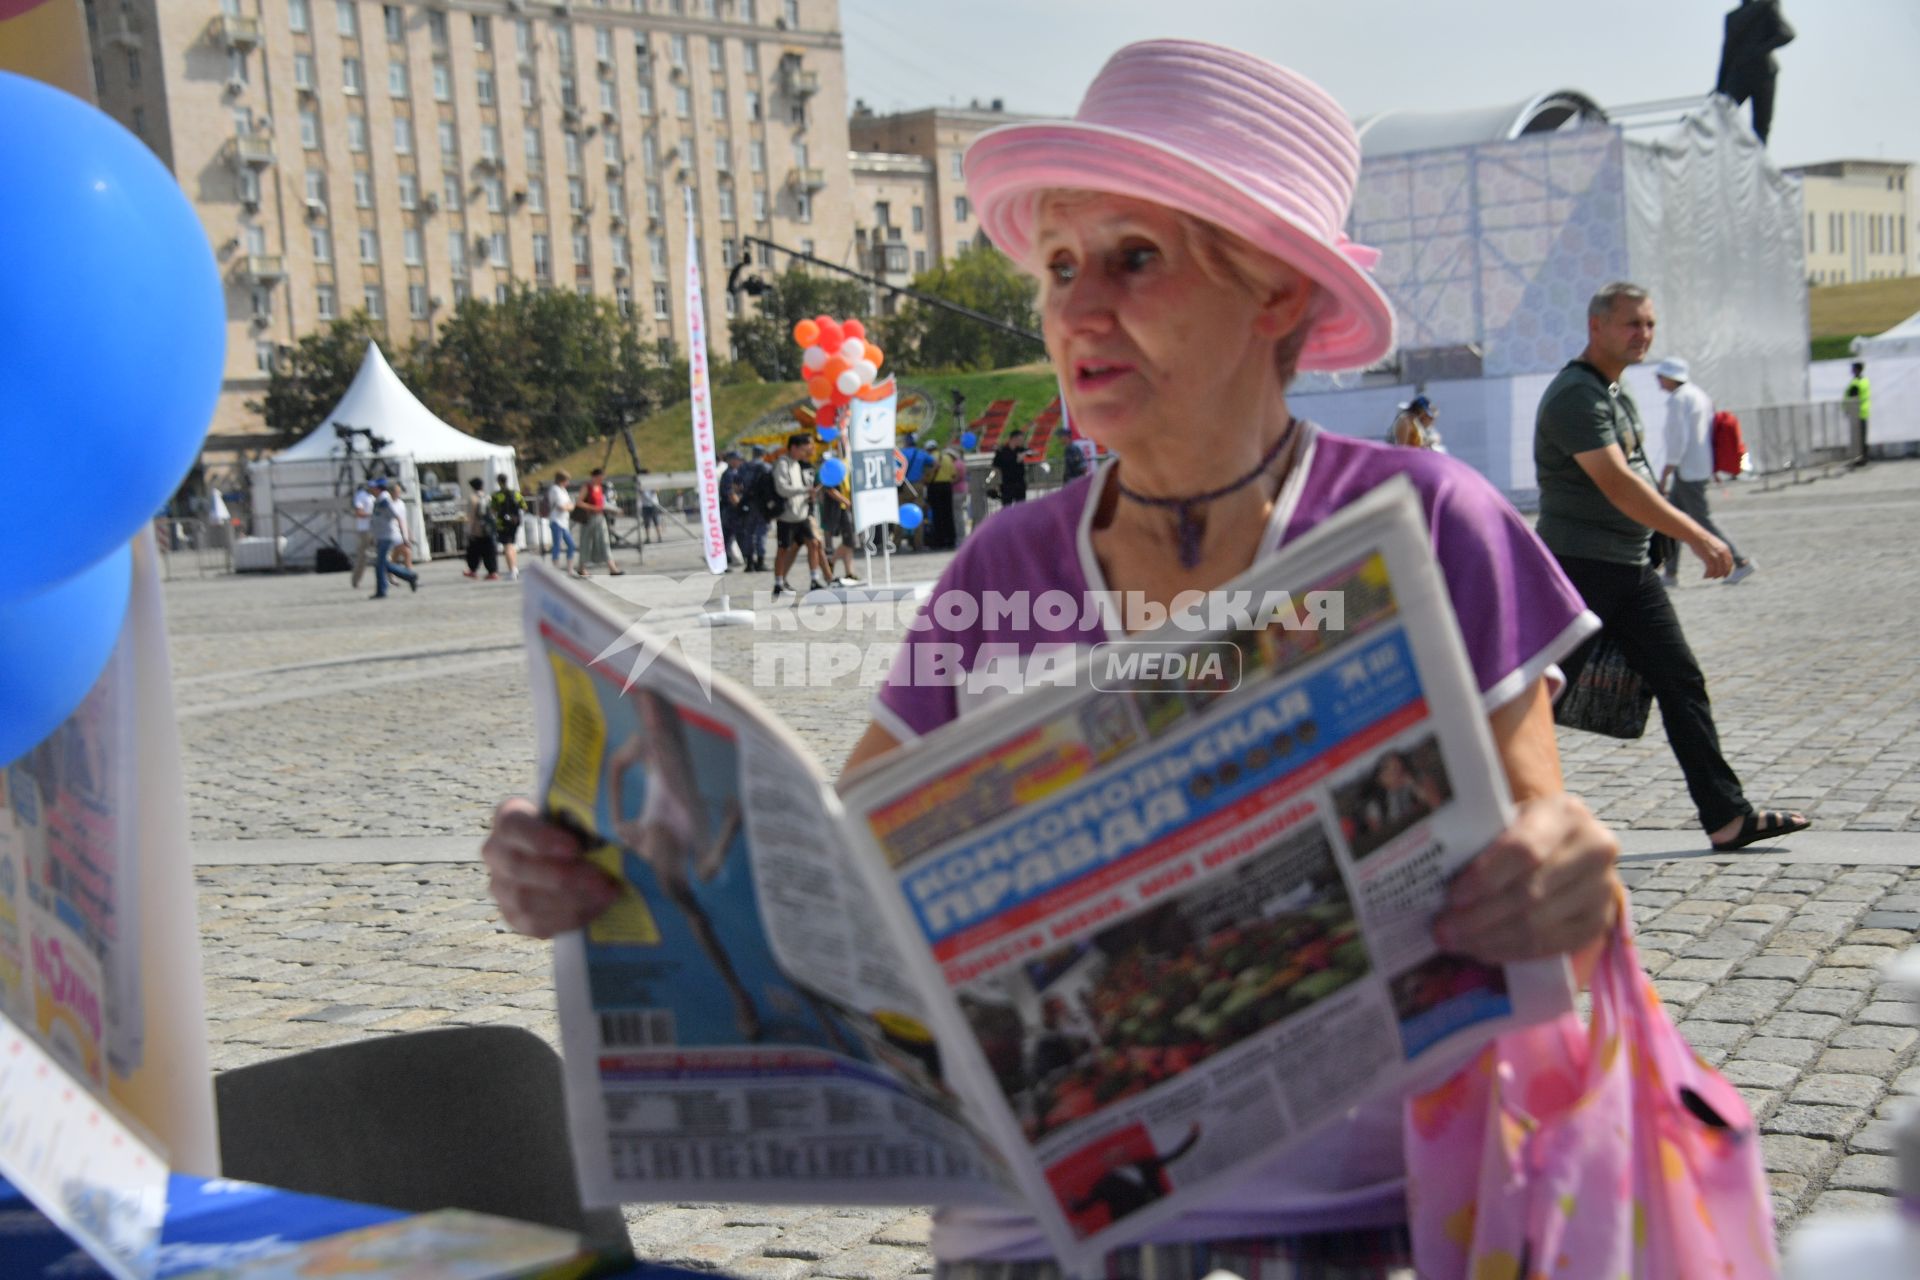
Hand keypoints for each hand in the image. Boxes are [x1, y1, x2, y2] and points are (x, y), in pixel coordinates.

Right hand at [482, 797, 619, 937]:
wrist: (571, 856)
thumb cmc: (578, 828)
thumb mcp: (581, 815)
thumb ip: (590, 819)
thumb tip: (617, 831)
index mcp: (510, 817)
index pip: (513, 826)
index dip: (541, 839)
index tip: (574, 848)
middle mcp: (496, 852)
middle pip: (519, 867)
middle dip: (565, 877)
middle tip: (603, 881)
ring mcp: (500, 886)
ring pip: (526, 899)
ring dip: (571, 900)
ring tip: (606, 896)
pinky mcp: (512, 916)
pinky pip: (534, 923)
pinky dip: (568, 919)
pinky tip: (595, 909)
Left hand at [1433, 793, 1619, 963]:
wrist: (1568, 847)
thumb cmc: (1525, 831)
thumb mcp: (1507, 822)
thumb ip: (1483, 843)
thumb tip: (1436, 879)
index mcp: (1566, 813)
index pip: (1524, 850)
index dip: (1486, 877)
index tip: (1452, 897)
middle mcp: (1595, 849)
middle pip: (1529, 893)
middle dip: (1479, 917)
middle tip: (1443, 931)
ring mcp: (1602, 888)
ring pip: (1539, 925)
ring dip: (1490, 940)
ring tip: (1456, 943)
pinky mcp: (1600, 922)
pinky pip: (1552, 946)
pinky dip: (1513, 952)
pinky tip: (1484, 951)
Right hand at [1689, 532, 1732, 577]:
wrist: (1696, 535)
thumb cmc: (1703, 541)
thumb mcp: (1715, 545)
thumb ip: (1719, 552)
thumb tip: (1719, 561)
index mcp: (1725, 549)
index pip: (1730, 563)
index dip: (1728, 570)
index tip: (1724, 575)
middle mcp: (1722, 553)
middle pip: (1725, 568)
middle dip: (1721, 574)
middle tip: (1715, 578)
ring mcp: (1716, 555)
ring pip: (1718, 570)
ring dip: (1714, 575)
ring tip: (1707, 576)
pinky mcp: (1708, 557)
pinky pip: (1711, 570)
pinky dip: (1708, 574)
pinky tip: (1704, 576)